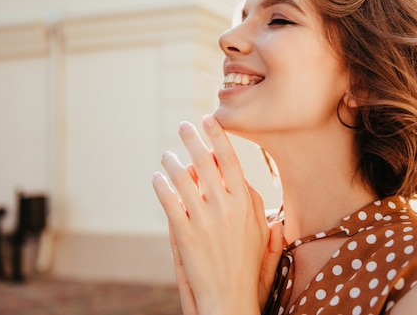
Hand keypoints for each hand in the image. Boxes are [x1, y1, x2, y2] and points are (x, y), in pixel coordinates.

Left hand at [153, 115, 271, 314]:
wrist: (230, 296)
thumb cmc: (247, 263)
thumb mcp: (260, 230)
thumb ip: (253, 202)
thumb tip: (241, 179)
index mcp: (244, 203)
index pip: (230, 160)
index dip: (219, 137)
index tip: (210, 119)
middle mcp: (225, 207)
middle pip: (206, 163)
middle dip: (193, 139)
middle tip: (184, 126)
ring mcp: (204, 220)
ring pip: (184, 180)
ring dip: (172, 162)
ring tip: (166, 154)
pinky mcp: (185, 235)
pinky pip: (170, 203)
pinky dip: (161, 187)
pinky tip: (156, 178)